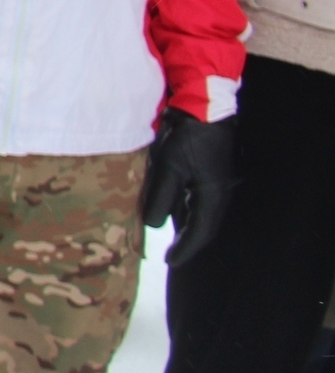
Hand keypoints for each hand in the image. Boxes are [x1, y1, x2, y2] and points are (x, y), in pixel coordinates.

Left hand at [141, 107, 237, 263]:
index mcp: (213, 197)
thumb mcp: (170, 169)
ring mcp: (216, 184)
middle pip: (203, 226)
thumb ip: (161, 198)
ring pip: (200, 214)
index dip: (185, 250)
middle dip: (188, 243)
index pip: (200, 233)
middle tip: (171, 256)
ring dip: (186, 228)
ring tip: (170, 240)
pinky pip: (197, 200)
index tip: (170, 262)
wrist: (204, 110)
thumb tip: (154, 225)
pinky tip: (171, 213)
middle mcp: (218, 194)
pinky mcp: (209, 174)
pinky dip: (185, 211)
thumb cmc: (189, 139)